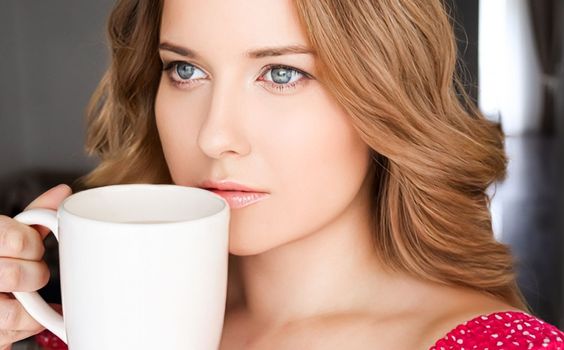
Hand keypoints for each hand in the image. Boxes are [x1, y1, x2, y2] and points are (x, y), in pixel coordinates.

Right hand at [0, 184, 71, 347]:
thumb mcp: (2, 234)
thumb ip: (30, 218)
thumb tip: (63, 194)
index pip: (18, 242)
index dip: (32, 246)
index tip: (31, 248)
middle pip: (20, 276)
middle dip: (35, 275)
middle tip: (32, 273)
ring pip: (13, 313)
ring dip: (31, 308)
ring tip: (28, 298)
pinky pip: (6, 337)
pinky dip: (22, 329)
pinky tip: (23, 317)